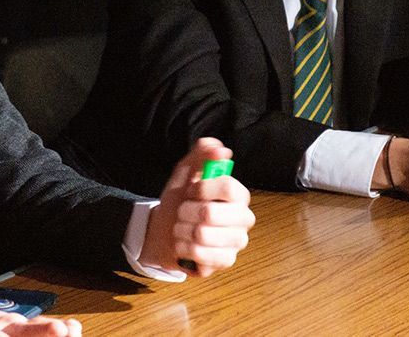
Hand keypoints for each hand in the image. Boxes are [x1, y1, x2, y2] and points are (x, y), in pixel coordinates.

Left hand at [139, 137, 253, 276]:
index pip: (228, 186)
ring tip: (182, 228)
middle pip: (211, 213)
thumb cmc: (180, 201)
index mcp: (237, 195)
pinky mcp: (226, 261)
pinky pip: (199, 254)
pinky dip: (183, 247)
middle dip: (186, 212)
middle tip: (183, 212)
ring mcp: (237, 242)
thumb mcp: (185, 174)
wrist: (165, 231)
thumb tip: (220, 147)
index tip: (190, 191)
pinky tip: (183, 244)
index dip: (202, 188)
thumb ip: (201, 155)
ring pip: (202, 234)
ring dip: (181, 230)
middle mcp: (243, 218)